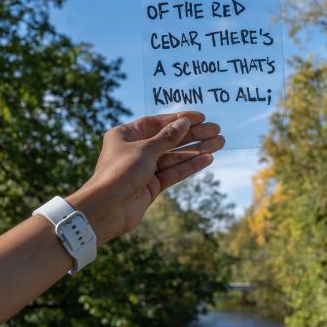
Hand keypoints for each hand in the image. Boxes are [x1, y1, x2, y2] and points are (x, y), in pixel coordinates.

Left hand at [68, 111, 223, 241]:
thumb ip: (167, 137)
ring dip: (196, 150)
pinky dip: (190, 165)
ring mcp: (144, 169)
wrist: (107, 209)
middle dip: (193, 135)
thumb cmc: (120, 172)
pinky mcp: (151, 186)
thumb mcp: (145, 150)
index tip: (200, 117)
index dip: (179, 119)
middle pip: (169, 139)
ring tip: (219, 143)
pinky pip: (173, 172)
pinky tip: (207, 158)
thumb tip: (184, 123)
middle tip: (216, 130)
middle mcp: (134, 150)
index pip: (156, 122)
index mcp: (125, 135)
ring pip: (174, 156)